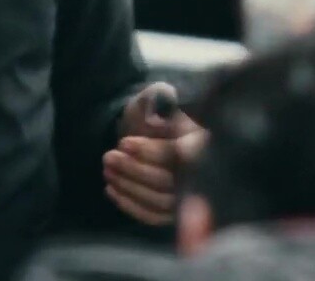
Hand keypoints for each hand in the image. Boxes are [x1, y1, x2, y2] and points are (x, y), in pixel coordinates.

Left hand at [103, 82, 205, 226]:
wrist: (151, 128)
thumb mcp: (157, 96)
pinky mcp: (178, 212)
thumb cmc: (156, 111)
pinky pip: (155, 217)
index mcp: (208, 144)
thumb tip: (162, 108)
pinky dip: (131, 206)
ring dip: (129, 188)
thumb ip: (160, 98)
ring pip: (161, 202)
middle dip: (134, 169)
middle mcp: (207, 174)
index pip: (181, 155)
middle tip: (108, 157)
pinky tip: (111, 190)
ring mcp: (193, 198)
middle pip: (169, 181)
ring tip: (107, 170)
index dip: (152, 152)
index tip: (124, 143)